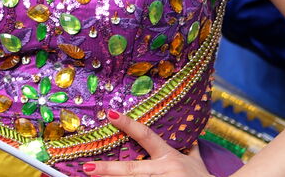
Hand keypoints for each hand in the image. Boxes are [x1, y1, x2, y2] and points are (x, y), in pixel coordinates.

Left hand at [83, 110, 209, 174]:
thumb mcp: (197, 163)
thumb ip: (191, 149)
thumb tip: (191, 135)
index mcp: (170, 158)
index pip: (147, 136)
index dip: (129, 125)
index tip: (111, 114)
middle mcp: (165, 171)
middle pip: (132, 170)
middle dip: (109, 170)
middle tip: (87, 167)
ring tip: (91, 176)